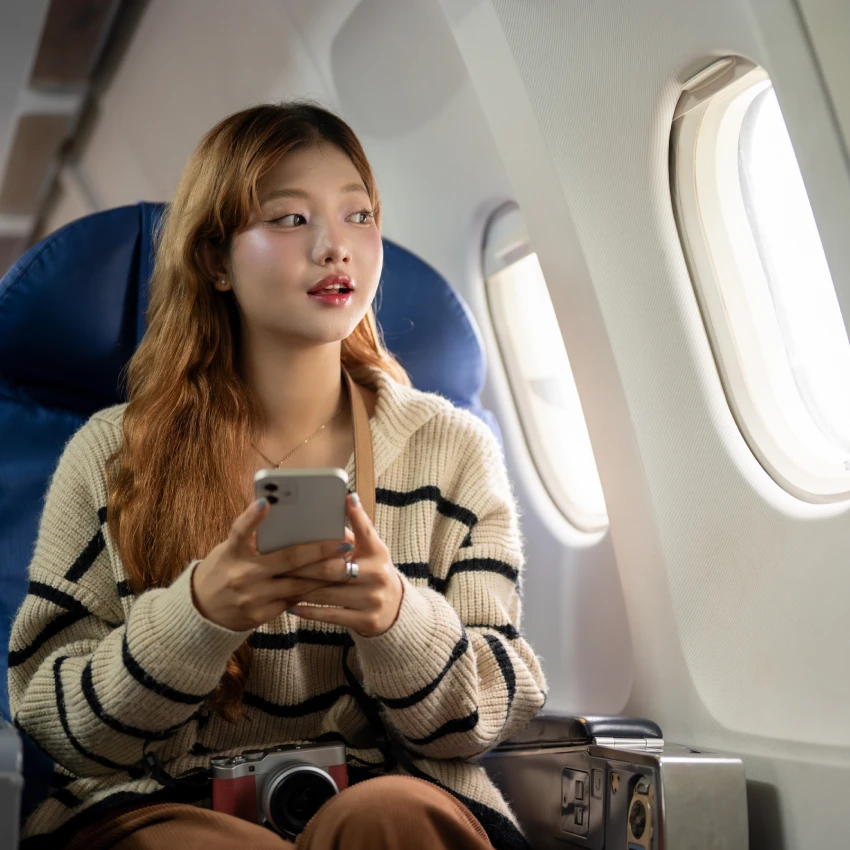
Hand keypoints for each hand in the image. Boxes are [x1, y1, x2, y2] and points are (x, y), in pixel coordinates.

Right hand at [191, 498, 354, 631]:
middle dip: (320, 550)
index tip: (266, 502)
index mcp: (233, 552)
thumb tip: (282, 517)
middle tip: (344, 543)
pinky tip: (330, 585)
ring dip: (324, 575)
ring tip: (347, 565)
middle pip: (288, 559)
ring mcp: (252, 597)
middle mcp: (242, 574)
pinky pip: (292, 601)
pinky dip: (311, 591)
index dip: (252, 517)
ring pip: (297, 584)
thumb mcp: (230, 550)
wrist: (201, 610)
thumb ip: (252, 538)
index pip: (240, 531)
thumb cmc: (224, 569)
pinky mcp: (259, 615)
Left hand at [287, 493, 403, 636]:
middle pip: (334, 568)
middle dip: (304, 566)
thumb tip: (342, 502)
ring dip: (301, 589)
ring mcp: (373, 599)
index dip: (357, 514)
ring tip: (280, 583)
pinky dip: (309, 610)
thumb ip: (355, 535)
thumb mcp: (371, 552)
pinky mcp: (366, 620)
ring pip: (328, 593)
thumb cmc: (372, 573)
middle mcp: (378, 575)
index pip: (366, 531)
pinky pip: (331, 615)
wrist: (395, 610)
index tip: (346, 497)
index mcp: (379, 553)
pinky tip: (292, 605)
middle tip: (280, 562)